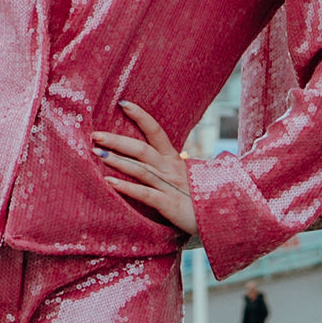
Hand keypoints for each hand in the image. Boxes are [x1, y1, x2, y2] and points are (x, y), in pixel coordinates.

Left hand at [92, 101, 197, 233]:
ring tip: (96, 153)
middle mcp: (172, 169)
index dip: (141, 116)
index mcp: (176, 160)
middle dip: (117, 140)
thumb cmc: (203, 201)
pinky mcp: (171, 205)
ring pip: (141, 169)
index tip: (123, 104)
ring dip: (117, 160)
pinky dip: (126, 187)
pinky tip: (109, 182)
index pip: (157, 132)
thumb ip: (171, 169)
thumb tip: (156, 160)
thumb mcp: (187, 179)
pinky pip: (145, 194)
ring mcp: (171, 186)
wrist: (226, 219)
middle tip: (95, 135)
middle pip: (142, 149)